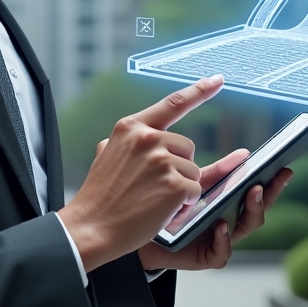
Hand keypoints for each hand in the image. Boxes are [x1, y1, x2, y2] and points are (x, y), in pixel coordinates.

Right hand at [58, 75, 223, 272]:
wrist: (91, 227)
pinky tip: (161, 209)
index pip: (173, 103)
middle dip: (177, 166)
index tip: (217, 79)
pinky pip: (194, 190)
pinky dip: (184, 203)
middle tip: (151, 186)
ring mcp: (161, 161)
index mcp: (131, 127)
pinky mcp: (174, 185)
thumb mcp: (106, 153)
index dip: (199, 90)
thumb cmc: (99, 195)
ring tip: (151, 199)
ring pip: (192, 171)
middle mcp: (148, 138)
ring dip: (180, 187)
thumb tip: (139, 133)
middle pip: (186, 147)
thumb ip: (127, 140)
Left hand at [136, 153, 293, 271]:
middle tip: (272, 177)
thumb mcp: (197, 185)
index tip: (284, 167)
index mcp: (232, 205)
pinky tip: (221, 225)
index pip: (259, 192)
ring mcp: (222, 240)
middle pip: (258, 209)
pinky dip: (224, 239)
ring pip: (246, 228)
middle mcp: (232, 222)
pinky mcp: (207, 257)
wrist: (146, 233)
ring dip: (252, 210)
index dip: (274, 182)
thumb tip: (245, 154)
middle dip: (269, 194)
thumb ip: (220, 173)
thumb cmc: (174, 208)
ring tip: (252, 193)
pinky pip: (222, 252)